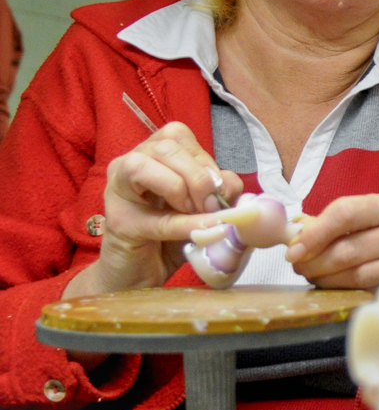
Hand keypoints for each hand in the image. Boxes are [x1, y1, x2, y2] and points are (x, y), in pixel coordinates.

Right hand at [63, 122, 243, 299]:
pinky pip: (154, 216)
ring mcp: (117, 192)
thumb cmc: (172, 236)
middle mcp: (129, 164)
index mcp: (152, 155)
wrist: (142, 274)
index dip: (204, 158)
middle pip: (165, 146)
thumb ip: (220, 191)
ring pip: (143, 166)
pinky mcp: (119, 224)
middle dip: (198, 175)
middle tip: (211, 205)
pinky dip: (184, 223)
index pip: (178, 135)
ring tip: (196, 214)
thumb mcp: (203, 207)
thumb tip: (230, 184)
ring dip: (182, 189)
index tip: (218, 189)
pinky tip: (202, 231)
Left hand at [283, 194, 378, 289]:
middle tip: (298, 267)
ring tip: (314, 277)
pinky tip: (335, 286)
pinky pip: (370, 290)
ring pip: (357, 273)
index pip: (345, 213)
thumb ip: (328, 225)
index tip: (293, 250)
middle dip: (315, 261)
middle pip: (348, 248)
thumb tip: (294, 238)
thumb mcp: (361, 222)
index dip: (315, 233)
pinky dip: (345, 290)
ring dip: (327, 279)